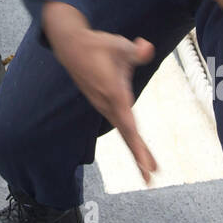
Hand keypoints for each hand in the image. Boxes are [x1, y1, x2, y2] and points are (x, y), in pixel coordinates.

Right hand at [43, 2, 157, 183]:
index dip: (137, 144)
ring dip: (136, 150)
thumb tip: (147, 47)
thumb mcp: (119, 45)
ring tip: (149, 170)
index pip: (128, 123)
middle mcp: (107, 103)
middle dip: (139, 155)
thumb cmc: (98, 45)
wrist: (71, 47)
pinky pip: (121, 124)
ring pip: (124, 131)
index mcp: (113, 93)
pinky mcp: (104, 104)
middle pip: (127, 133)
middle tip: (151, 177)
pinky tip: (139, 150)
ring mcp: (104, 105)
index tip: (145, 163)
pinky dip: (131, 138)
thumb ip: (135, 51)